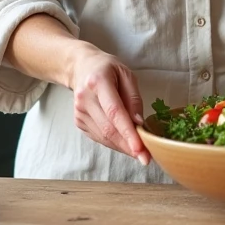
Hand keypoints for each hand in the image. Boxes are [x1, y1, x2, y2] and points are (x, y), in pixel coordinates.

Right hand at [66, 43, 150, 165]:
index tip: (141, 149)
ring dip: (122, 147)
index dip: (128, 133)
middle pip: (108, 129)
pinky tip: (125, 143)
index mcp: (98, 82)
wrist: (81, 67)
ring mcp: (79, 111)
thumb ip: (134, 98)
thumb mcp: (126, 74)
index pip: (114, 112)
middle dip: (128, 146)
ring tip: (139, 152)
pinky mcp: (78, 121)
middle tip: (146, 157)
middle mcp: (85, 98)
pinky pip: (98, 137)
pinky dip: (113, 143)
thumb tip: (139, 124)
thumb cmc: (107, 69)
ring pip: (103, 136)